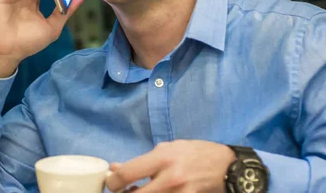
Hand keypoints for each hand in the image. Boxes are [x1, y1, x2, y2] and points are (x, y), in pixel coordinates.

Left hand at [106, 140, 235, 192]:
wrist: (226, 166)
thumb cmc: (193, 153)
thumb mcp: (167, 149)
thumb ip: (142, 160)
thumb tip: (115, 168)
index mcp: (162, 158)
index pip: (128, 173)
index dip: (113, 181)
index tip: (111, 182)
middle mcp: (170, 177)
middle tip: (120, 191)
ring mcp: (180, 192)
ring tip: (136, 191)